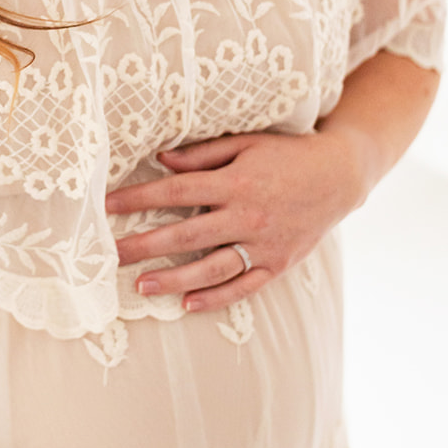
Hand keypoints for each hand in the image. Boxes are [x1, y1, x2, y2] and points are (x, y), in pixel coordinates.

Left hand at [106, 129, 366, 312]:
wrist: (341, 176)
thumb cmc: (287, 154)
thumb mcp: (246, 143)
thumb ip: (202, 155)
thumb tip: (161, 161)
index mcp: (235, 182)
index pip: (176, 193)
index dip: (138, 199)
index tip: (106, 207)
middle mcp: (247, 216)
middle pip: (186, 236)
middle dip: (144, 246)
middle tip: (111, 256)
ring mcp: (264, 244)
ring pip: (211, 268)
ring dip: (173, 278)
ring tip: (140, 286)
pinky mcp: (279, 263)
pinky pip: (243, 286)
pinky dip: (215, 297)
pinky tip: (187, 304)